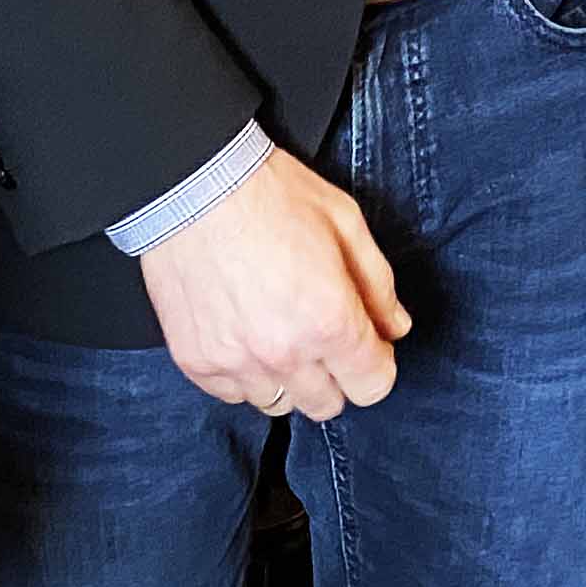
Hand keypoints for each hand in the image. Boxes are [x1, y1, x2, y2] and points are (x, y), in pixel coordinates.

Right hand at [135, 148, 409, 420]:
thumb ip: (377, 283)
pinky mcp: (196, 361)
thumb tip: (394, 327)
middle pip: (327, 404)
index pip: (373, 387)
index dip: (375, 362)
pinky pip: (232, 393)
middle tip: (318, 330)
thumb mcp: (344, 221)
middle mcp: (283, 354)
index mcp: (329, 321)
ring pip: (278, 402)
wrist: (190, 182)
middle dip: (333, 373)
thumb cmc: (269, 192)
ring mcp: (235, 362)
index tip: (364, 342)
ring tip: (274, 328)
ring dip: (285, 376)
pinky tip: (241, 331)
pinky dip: (241, 372)